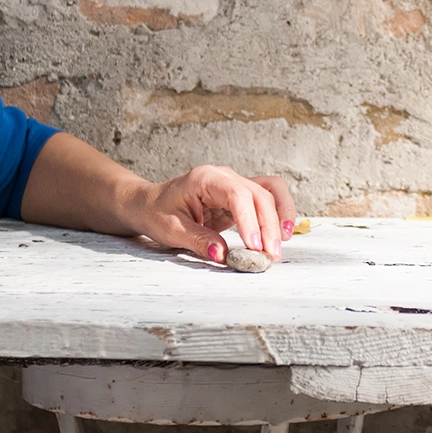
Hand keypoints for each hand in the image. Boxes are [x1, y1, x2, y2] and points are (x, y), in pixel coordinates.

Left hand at [128, 164, 296, 263]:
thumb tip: (223, 254)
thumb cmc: (157, 212)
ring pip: (270, 192)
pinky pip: (267, 200)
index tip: (254, 246)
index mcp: (205, 178)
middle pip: (260, 194)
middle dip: (269, 225)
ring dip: (280, 216)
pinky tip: (282, 233)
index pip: (237, 195)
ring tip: (281, 244)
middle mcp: (224, 176)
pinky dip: (278, 214)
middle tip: (269, 256)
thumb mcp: (171, 230)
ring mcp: (235, 184)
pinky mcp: (240, 197)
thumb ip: (198, 240)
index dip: (249, 221)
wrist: (149, 204)